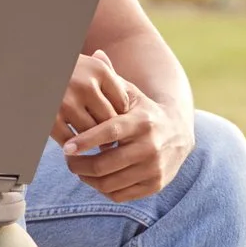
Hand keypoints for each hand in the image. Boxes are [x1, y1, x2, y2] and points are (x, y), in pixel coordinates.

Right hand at [55, 51, 132, 145]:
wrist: (26, 64)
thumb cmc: (64, 68)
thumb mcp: (88, 65)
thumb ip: (110, 81)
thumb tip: (128, 111)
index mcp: (98, 70)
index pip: (123, 103)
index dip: (121, 116)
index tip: (118, 124)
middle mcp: (84, 85)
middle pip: (109, 120)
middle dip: (110, 133)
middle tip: (110, 142)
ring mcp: (66, 102)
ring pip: (91, 132)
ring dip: (93, 141)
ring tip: (92, 143)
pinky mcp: (49, 117)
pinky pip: (69, 139)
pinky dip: (73, 145)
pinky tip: (73, 144)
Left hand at [62, 86, 196, 202]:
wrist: (179, 133)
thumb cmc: (144, 111)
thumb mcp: (130, 94)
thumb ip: (111, 78)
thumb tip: (97, 52)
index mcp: (142, 122)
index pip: (109, 133)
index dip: (85, 141)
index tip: (67, 147)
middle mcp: (151, 146)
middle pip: (105, 164)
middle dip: (79, 165)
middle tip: (68, 160)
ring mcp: (154, 168)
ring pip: (109, 183)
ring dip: (87, 179)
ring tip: (79, 168)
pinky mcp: (155, 184)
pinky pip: (119, 194)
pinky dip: (103, 189)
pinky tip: (96, 178)